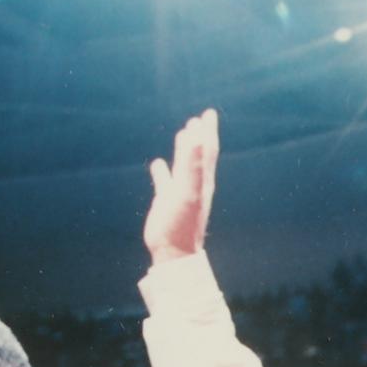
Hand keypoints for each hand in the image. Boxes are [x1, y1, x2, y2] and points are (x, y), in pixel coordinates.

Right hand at [145, 110, 219, 263]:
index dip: (208, 131)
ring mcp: (180, 192)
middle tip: (199, 119)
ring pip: (183, 166)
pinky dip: (162, 172)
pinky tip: (157, 164)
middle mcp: (194, 184)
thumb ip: (192, 164)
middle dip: (199, 136)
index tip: (209, 114)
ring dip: (183, 150)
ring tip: (183, 134)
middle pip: (199, 155)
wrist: (173, 252)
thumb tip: (196, 136)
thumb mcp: (188, 191)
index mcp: (202, 180)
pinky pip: (165, 182)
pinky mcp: (166, 202)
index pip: (207, 150)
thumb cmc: (182, 224)